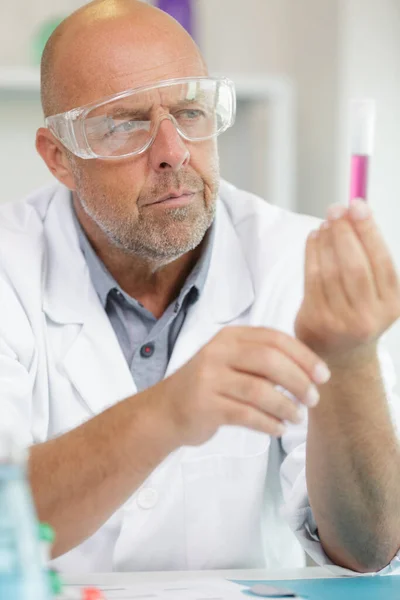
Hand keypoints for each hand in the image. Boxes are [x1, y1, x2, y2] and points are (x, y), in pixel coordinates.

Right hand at [155, 326, 329, 445]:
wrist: (165, 411)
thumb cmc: (208, 386)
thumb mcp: (231, 362)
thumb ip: (262, 361)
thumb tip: (310, 372)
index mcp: (229, 337)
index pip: (274, 338)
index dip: (303, 356)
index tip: (323, 375)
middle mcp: (217, 353)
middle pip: (269, 361)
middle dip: (298, 381)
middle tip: (313, 399)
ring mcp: (209, 379)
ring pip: (259, 390)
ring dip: (286, 406)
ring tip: (297, 418)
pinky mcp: (205, 406)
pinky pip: (246, 415)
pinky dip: (268, 424)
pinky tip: (278, 429)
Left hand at [295, 199, 399, 365]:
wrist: (339, 354)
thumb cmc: (358, 311)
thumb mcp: (375, 291)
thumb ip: (369, 256)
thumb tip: (352, 210)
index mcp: (392, 304)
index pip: (382, 261)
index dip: (369, 230)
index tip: (357, 205)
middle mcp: (369, 317)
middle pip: (355, 266)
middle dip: (344, 232)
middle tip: (335, 209)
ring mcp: (341, 322)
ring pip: (331, 271)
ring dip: (326, 240)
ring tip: (325, 223)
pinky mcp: (316, 321)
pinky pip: (312, 279)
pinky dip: (311, 254)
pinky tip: (313, 239)